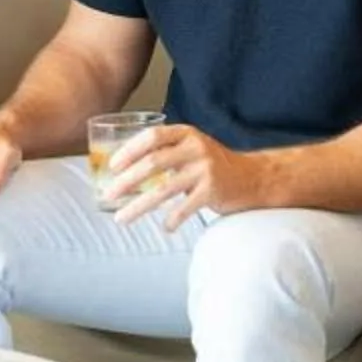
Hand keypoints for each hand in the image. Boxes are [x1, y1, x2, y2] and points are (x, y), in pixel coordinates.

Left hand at [104, 121, 265, 229]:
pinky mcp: (213, 190)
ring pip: (163, 189)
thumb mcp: (191, 149)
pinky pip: (184, 208)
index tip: (112, 167)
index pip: (151, 137)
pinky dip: (171, 219)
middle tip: (108, 195)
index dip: (129, 150)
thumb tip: (124, 171)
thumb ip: (165, 153)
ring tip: (121, 218)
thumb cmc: (213, 165)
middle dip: (127, 181)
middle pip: (153, 163)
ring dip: (138, 206)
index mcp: (186, 134)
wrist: (253, 178)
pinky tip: (165, 227)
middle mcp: (195, 148)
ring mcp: (205, 169)